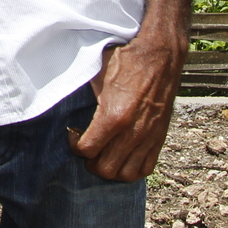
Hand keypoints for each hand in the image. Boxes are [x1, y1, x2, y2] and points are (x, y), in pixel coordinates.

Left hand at [68, 36, 184, 181]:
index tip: (73, 133)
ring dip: (111, 168)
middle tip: (87, 146)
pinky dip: (131, 169)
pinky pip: (145, 168)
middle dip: (90, 161)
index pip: (87, 150)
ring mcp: (149, 137)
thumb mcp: (97, 75)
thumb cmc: (126, 60)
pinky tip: (121, 157)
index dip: (75, 145)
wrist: (160, 54)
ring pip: (126, 174)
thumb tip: (67, 109)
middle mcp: (133, 132)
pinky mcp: (160, 137)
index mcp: (114, 116)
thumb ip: (85, 98)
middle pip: (105, 169)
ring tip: (103, 154)